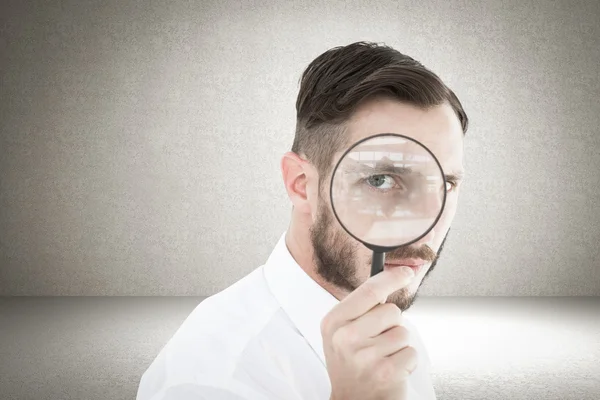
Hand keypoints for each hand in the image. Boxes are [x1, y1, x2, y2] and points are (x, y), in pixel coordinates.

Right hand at [321, 266, 417, 399]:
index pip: (368, 291)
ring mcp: (364, 357)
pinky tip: (391, 369)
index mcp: (334, 322)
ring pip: (403, 332)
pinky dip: (406, 361)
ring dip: (398, 344)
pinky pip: (411, 352)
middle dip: (392, 323)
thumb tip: (391, 276)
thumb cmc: (351, 363)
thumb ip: (361, 307)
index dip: (391, 278)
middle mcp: (345, 338)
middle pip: (391, 311)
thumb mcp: (343, 331)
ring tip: (382, 356)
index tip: (406, 272)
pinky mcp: (385, 372)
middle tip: (378, 339)